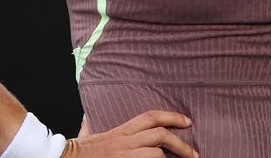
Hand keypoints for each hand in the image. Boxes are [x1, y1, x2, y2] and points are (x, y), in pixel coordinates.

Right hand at [62, 110, 198, 157]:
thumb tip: (88, 116)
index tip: (188, 122)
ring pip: (156, 155)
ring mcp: (123, 156)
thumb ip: (91, 125)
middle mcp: (124, 142)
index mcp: (120, 131)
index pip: (151, 117)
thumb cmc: (75, 151)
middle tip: (194, 154)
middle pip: (160, 136)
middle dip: (181, 144)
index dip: (172, 117)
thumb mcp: (87, 134)